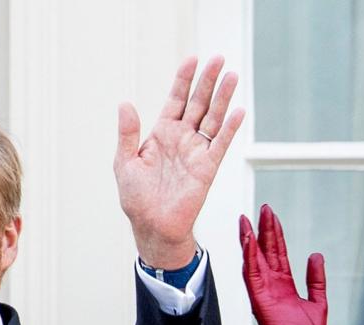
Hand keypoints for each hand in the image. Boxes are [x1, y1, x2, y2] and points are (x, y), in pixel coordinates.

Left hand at [114, 56, 244, 268]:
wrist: (153, 226)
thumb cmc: (137, 198)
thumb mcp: (125, 162)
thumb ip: (128, 133)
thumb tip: (125, 104)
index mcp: (162, 134)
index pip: (176, 100)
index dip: (183, 80)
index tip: (192, 60)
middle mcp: (182, 139)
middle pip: (198, 103)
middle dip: (208, 81)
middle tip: (219, 59)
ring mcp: (196, 151)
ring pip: (212, 118)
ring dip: (222, 98)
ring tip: (232, 76)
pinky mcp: (207, 167)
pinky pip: (220, 144)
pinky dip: (229, 128)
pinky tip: (238, 111)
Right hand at [240, 204, 327, 324]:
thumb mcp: (318, 300)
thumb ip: (316, 278)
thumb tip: (315, 255)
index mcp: (284, 284)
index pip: (278, 252)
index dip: (275, 233)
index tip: (270, 215)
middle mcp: (271, 284)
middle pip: (266, 250)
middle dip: (263, 229)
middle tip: (262, 209)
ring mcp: (263, 290)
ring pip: (254, 259)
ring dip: (250, 239)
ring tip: (246, 220)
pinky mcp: (259, 298)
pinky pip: (251, 273)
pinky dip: (249, 256)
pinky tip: (248, 240)